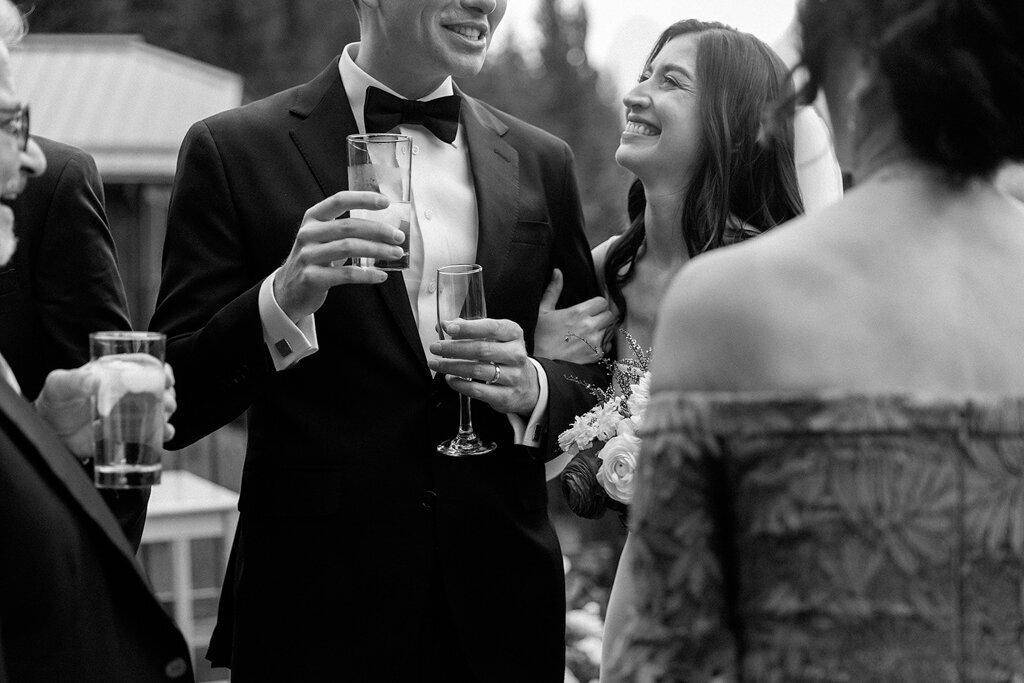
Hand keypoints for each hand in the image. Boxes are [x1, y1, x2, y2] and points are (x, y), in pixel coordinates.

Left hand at [35, 360, 177, 457]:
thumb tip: (95, 381)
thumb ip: (73, 380)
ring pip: (159, 409)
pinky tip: (165, 434)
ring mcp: (130, 414)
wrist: (49, 433)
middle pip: (157, 388)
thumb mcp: (59, 385)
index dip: (160, 370)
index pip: (144, 366)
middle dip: (169, 393)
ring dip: (169, 411)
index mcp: (115, 374)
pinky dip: (163, 433)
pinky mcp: (128, 434)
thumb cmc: (54, 402)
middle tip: (167, 401)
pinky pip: (152, 433)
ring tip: (166, 415)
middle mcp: (127, 392)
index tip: (167, 377)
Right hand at [273, 191, 406, 321]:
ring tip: (395, 254)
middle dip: (378, 231)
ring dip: (377, 250)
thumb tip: (387, 229)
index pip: (339, 200)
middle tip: (398, 237)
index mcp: (313, 218)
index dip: (363, 199)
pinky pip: (346, 274)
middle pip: (349, 227)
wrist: (289, 290)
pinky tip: (381, 275)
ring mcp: (308, 256)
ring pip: (349, 248)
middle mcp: (308, 234)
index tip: (386, 203)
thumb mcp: (324, 238)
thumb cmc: (315, 260)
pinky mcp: (311, 277)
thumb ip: (347, 230)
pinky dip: (367, 274)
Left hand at [427, 318, 539, 416]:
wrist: (526, 385)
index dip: (468, 328)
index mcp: (513, 333)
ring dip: (452, 366)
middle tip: (435, 347)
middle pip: (481, 350)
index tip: (448, 328)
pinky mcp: (506, 396)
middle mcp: (516, 354)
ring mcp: (513, 376)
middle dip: (454, 348)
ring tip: (436, 364)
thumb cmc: (503, 356)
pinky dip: (460, 384)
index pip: (491, 327)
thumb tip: (443, 324)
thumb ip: (469, 329)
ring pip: (477, 370)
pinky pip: (478, 390)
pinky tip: (450, 379)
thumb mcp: (493, 338)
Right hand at [533, 268, 613, 362]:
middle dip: (603, 317)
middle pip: (610, 315)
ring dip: (604, 331)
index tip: (591, 309)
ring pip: (610, 330)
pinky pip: (608, 346)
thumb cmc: (539, 337)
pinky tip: (589, 346)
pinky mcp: (596, 356)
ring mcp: (594, 342)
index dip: (597, 305)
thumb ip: (553, 290)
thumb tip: (557, 271)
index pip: (603, 302)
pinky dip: (602, 345)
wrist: (540, 365)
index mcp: (578, 312)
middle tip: (592, 321)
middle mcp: (589, 326)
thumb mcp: (543, 311)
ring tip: (590, 334)